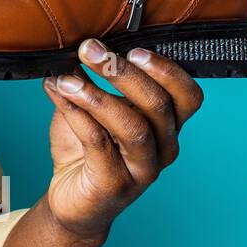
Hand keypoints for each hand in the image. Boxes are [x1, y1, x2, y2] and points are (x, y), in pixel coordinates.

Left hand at [41, 38, 203, 242]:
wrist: (70, 201)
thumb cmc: (85, 149)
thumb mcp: (90, 108)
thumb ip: (91, 80)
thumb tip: (78, 45)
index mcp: (167, 125)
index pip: (188, 95)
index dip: (166, 69)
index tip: (132, 48)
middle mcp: (163, 147)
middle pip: (160, 105)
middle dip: (123, 73)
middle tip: (90, 50)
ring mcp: (143, 169)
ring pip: (133, 127)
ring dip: (97, 96)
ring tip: (67, 78)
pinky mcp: (116, 185)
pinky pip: (100, 145)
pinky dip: (78, 115)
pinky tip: (59, 96)